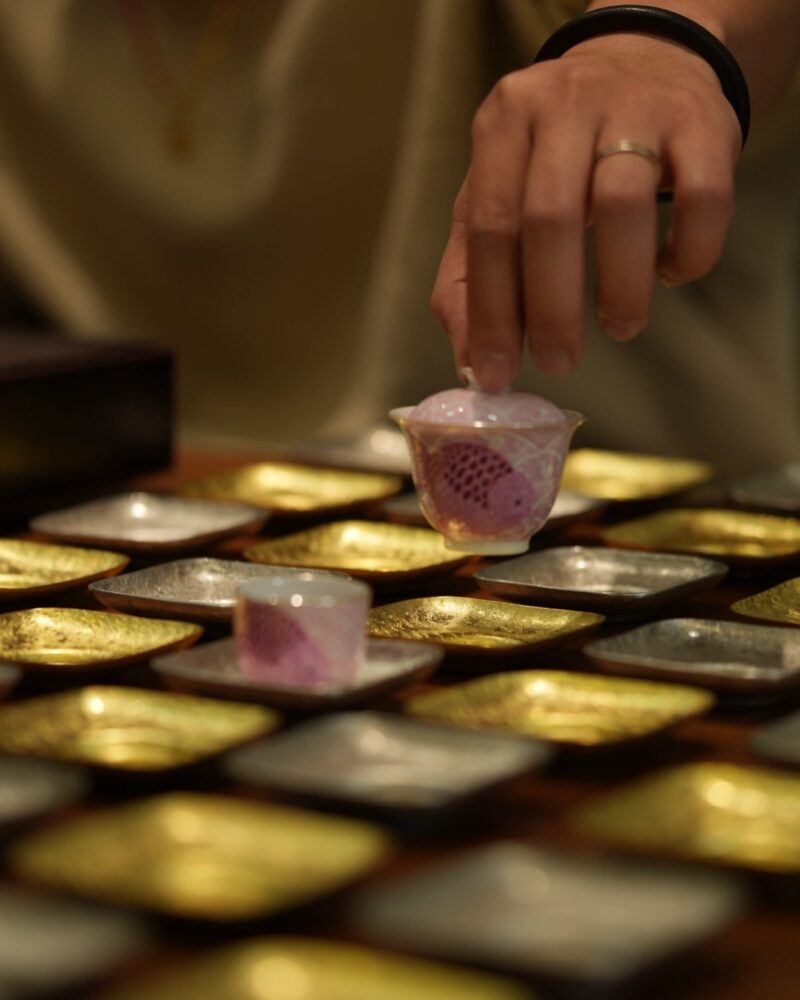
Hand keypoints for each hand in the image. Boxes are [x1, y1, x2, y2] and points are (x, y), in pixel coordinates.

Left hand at [430, 33, 741, 389]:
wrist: (644, 61)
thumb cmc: (556, 153)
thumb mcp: (497, 194)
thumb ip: (470, 274)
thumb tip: (471, 359)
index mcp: (505, 122)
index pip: (491, 227)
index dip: (492, 309)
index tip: (497, 372)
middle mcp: (565, 103)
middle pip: (551, 218)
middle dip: (552, 308)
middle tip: (559, 361)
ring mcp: (637, 106)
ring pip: (624, 205)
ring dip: (621, 286)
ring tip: (620, 327)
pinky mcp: (703, 123)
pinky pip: (703, 198)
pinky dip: (687, 251)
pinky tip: (668, 272)